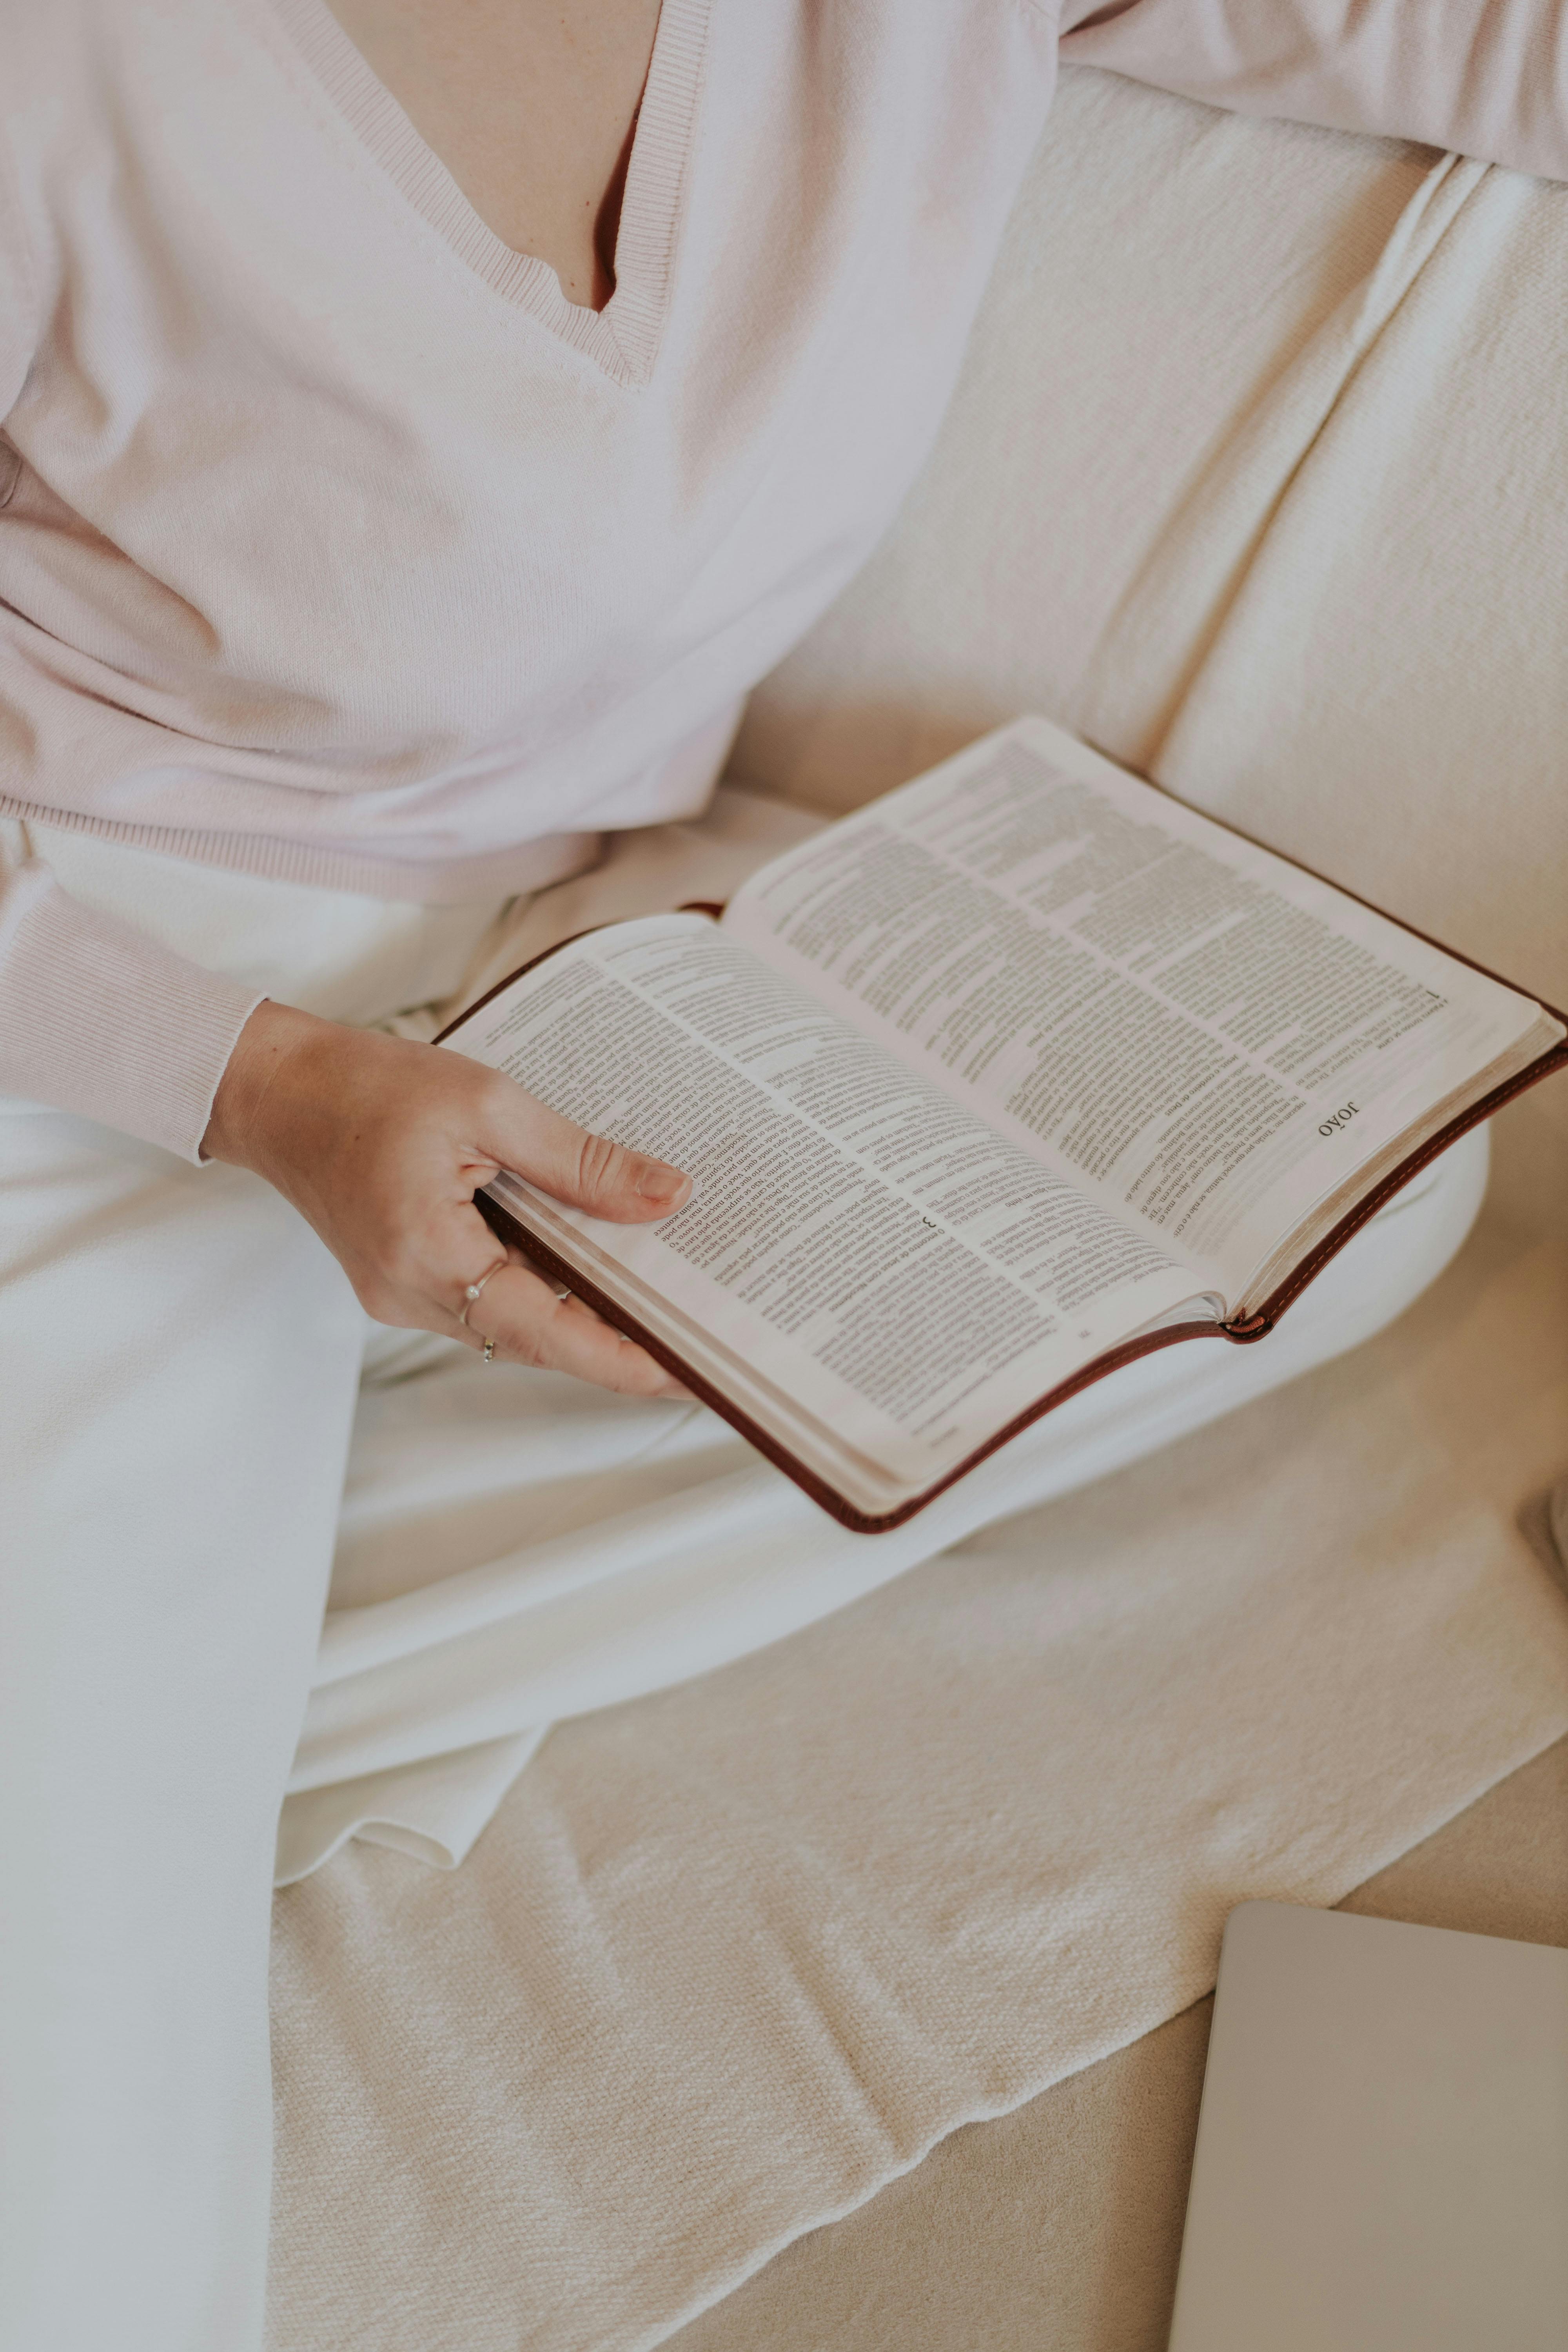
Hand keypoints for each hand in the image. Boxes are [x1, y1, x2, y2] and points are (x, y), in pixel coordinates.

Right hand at [202, 1000, 693, 1395]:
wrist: (276, 1090)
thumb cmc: (367, 1086)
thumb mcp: (488, 1102)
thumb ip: (580, 1160)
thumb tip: (668, 1197)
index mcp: (428, 1252)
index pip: (547, 1332)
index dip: (624, 1360)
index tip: (692, 1372)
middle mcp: (411, 1294)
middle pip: (538, 1340)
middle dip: (619, 1341)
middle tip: (704, 1334)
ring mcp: (403, 1296)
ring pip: (514, 1327)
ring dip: (582, 1313)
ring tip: (664, 1295)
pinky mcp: (404, 1283)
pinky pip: (488, 1300)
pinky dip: (541, 1287)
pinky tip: (588, 1259)